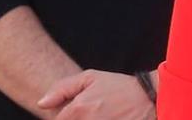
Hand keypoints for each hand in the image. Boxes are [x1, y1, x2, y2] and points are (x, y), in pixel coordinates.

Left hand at [38, 70, 154, 119]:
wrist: (150, 99)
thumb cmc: (120, 87)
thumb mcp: (91, 77)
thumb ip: (62, 88)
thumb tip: (41, 103)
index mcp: (79, 109)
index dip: (66, 117)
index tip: (78, 113)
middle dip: (76, 119)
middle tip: (92, 112)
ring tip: (101, 114)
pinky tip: (108, 118)